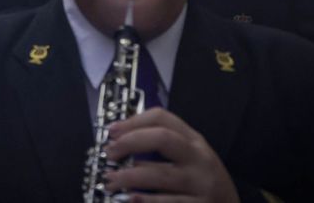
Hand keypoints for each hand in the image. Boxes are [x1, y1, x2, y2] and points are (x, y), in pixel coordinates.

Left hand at [103, 107, 239, 202]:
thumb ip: (165, 145)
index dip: (133, 121)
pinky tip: (131, 199)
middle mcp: (199, 159)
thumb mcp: (191, 156)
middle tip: (110, 152)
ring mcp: (201, 184)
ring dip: (129, 177)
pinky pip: (168, 202)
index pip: (163, 118)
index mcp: (194, 141)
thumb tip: (122, 139)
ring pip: (160, 175)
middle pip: (163, 139)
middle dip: (131, 142)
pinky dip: (147, 200)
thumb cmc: (203, 180)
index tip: (112, 131)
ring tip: (111, 180)